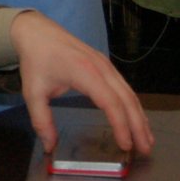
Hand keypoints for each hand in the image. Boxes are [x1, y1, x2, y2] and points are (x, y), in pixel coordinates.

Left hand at [9, 11, 153, 156]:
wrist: (36, 31)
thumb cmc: (35, 59)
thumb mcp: (32, 92)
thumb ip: (41, 120)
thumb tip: (49, 146)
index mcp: (84, 72)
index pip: (110, 102)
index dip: (121, 125)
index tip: (126, 145)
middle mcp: (101, 67)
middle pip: (127, 98)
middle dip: (138, 125)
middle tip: (145, 149)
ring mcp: (105, 64)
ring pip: (129, 92)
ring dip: (140, 116)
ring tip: (146, 139)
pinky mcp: (105, 64)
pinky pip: (124, 86)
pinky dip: (132, 104)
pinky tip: (136, 118)